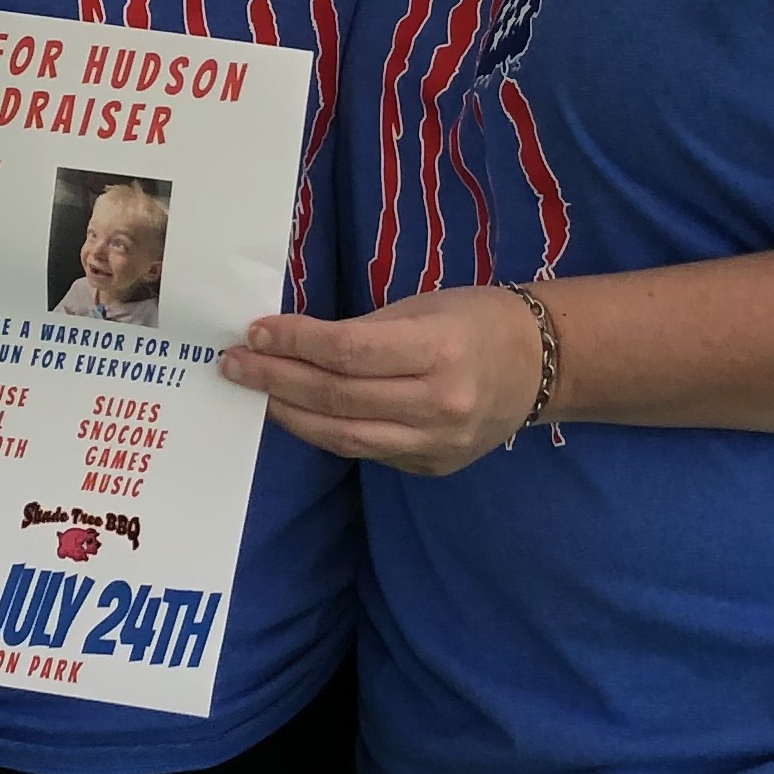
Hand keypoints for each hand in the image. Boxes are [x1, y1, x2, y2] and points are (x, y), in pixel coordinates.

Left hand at [221, 286, 545, 474]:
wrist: (539, 366)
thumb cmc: (476, 319)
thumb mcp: (423, 307)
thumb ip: (363, 330)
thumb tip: (291, 342)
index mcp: (440, 349)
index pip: (349, 351)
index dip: (295, 343)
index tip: (255, 331)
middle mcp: (439, 404)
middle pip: (338, 398)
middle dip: (276, 379)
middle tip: (234, 363)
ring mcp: (436, 443)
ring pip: (344, 436)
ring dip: (289, 413)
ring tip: (254, 390)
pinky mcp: (431, 467)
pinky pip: (366, 450)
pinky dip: (326, 431)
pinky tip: (298, 412)